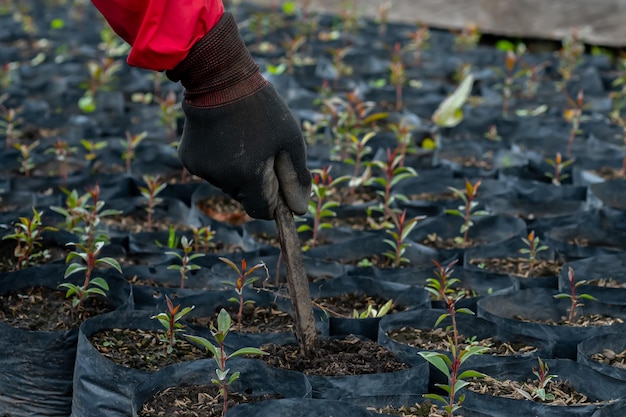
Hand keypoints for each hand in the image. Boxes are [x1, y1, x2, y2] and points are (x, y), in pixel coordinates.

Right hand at [167, 13, 310, 219]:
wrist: (218, 77)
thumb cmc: (261, 108)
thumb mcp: (290, 139)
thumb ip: (297, 177)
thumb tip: (300, 210)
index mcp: (248, 177)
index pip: (262, 211)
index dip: (273, 200)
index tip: (278, 182)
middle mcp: (222, 179)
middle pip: (245, 197)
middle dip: (256, 181)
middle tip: (261, 148)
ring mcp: (202, 170)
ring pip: (228, 183)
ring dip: (238, 169)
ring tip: (241, 136)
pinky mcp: (189, 159)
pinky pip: (212, 170)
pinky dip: (220, 159)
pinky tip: (223, 135)